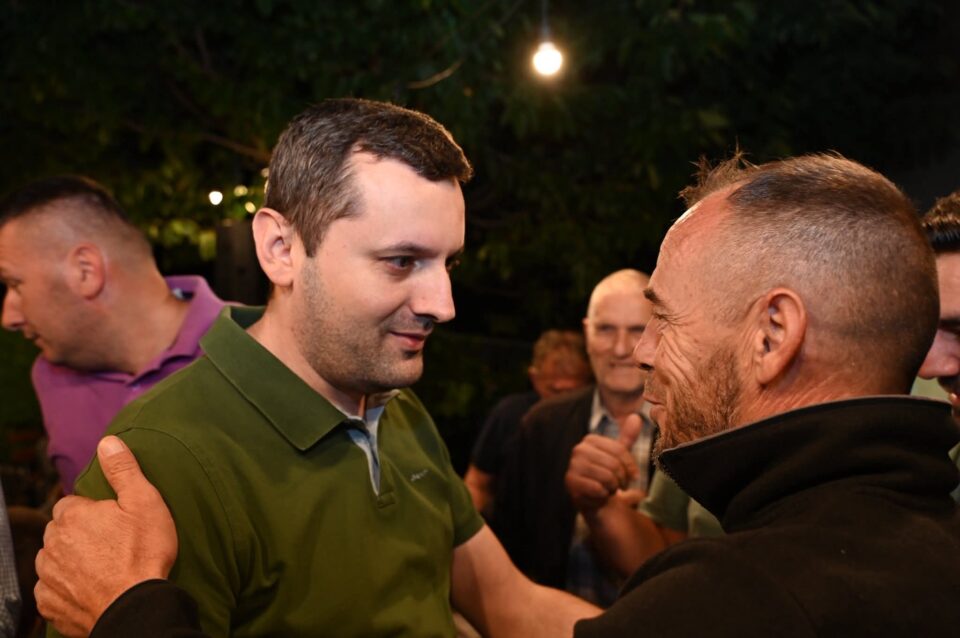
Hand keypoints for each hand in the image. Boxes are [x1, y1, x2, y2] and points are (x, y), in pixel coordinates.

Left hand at [35, 436, 178, 636]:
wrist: (135, 605)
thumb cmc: (144, 552)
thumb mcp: (144, 501)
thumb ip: (123, 470)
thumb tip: (108, 441)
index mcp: (72, 516)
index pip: (72, 505)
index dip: (92, 512)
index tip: (113, 523)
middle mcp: (52, 544)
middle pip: (61, 532)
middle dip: (79, 535)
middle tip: (111, 545)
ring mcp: (49, 576)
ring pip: (53, 560)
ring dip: (70, 560)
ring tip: (101, 567)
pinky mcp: (50, 604)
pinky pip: (52, 589)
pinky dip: (66, 588)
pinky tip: (89, 588)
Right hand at [565, 414, 642, 511]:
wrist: (592, 496)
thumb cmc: (606, 473)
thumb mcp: (618, 455)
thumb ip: (627, 437)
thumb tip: (636, 416)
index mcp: (591, 440)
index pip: (619, 450)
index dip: (631, 466)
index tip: (634, 476)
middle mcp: (579, 449)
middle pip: (614, 464)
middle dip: (622, 479)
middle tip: (620, 485)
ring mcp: (573, 465)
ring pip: (607, 478)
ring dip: (613, 488)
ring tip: (609, 488)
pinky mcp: (571, 481)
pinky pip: (598, 489)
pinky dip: (603, 495)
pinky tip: (600, 494)